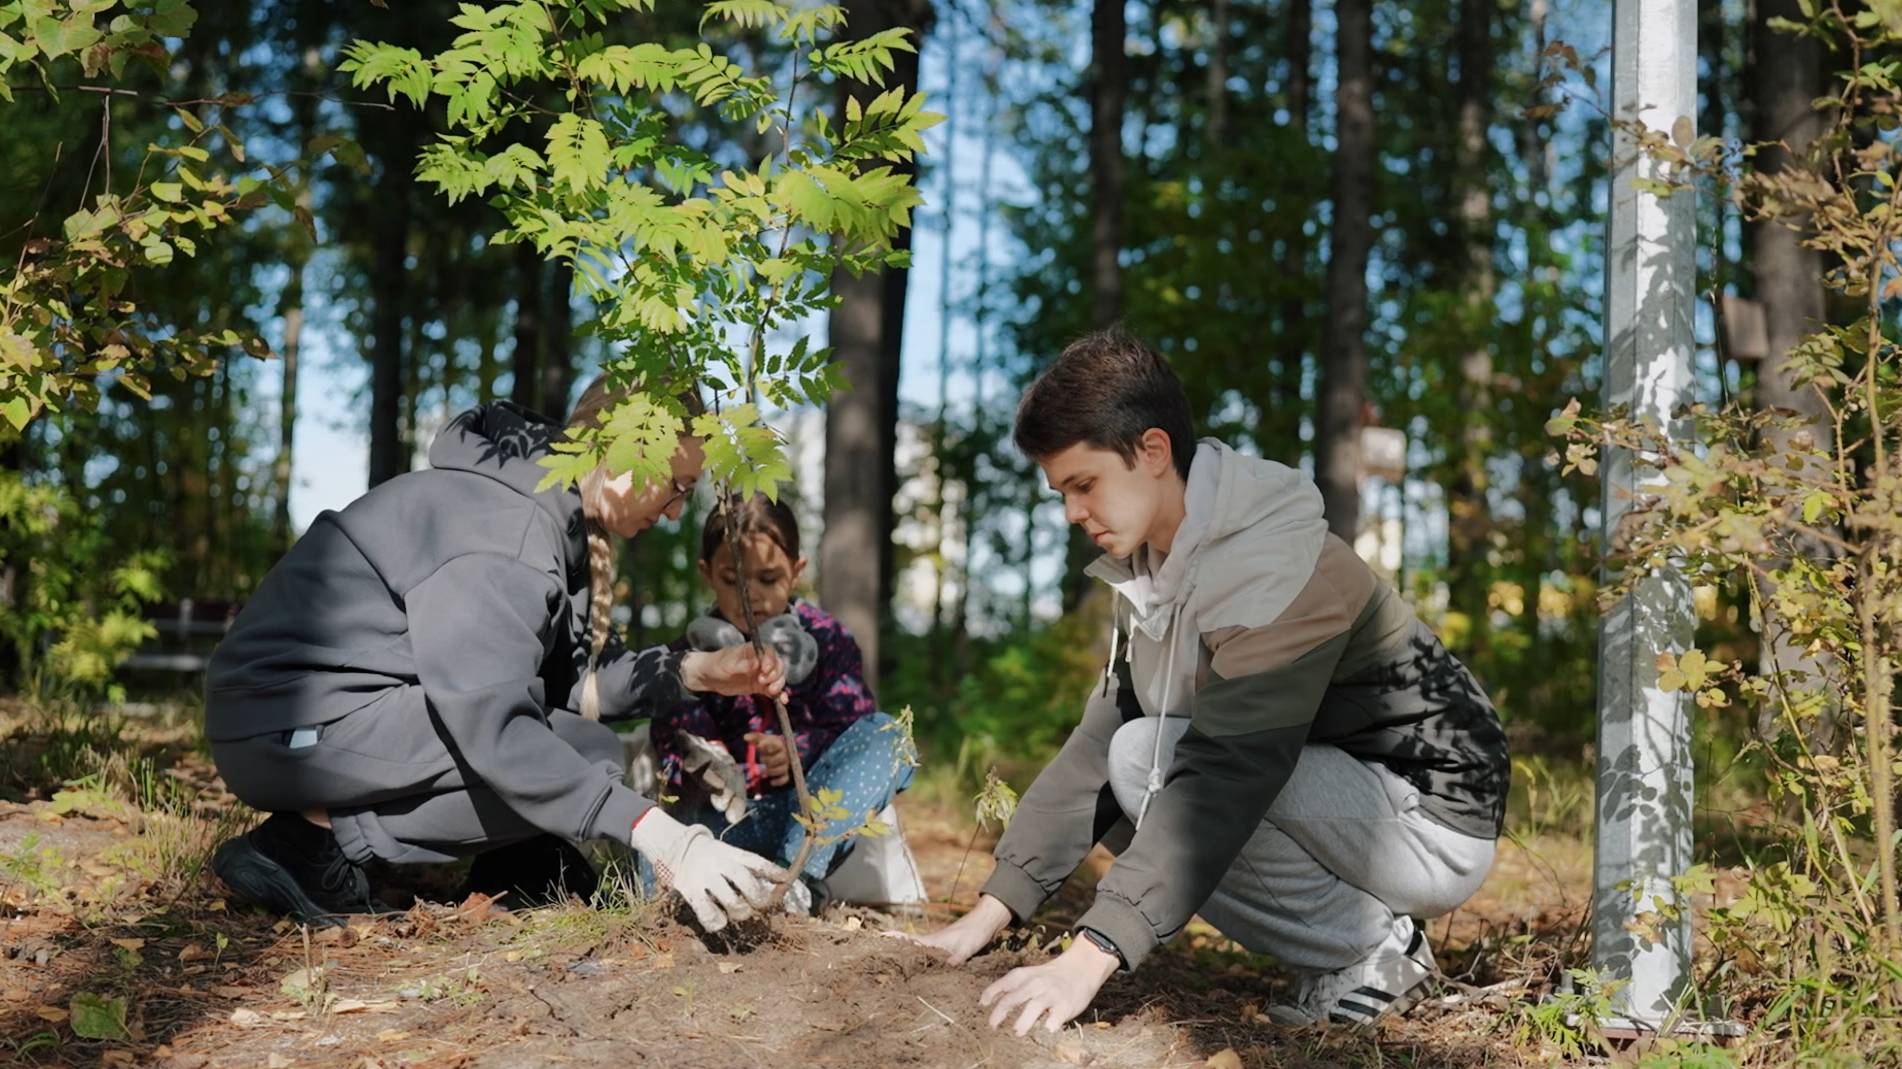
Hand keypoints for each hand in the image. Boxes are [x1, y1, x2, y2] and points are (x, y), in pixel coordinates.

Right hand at [629, 809, 786, 930]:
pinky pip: (706, 912)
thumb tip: (780, 880)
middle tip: (760, 904)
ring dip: (741, 911)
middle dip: (758, 896)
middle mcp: (718, 863)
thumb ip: (749, 866)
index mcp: (730, 853)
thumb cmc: (710, 856)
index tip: (785, 879)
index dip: (773, 870)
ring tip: (741, 913)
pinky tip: (720, 922)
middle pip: (744, 879)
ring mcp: (704, 877)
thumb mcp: (729, 853)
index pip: (755, 861)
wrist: (674, 847)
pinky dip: (716, 921)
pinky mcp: (689, 891)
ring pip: (730, 899)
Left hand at [681, 645, 785, 698]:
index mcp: (753, 650)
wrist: (709, 678)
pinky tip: (783, 701)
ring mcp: (762, 674)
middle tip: (764, 682)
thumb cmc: (716, 665)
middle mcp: (760, 661)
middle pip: (777, 665)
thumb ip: (741, 665)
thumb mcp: (726, 664)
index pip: (768, 651)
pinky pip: (773, 690)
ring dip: (778, 684)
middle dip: (775, 674)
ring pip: (778, 678)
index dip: (770, 659)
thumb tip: (756, 664)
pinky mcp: (760, 686)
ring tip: (771, 692)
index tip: (766, 669)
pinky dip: (779, 695)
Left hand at [743, 732, 790, 786]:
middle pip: (780, 758)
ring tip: (763, 771)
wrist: (778, 750)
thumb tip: (745, 737)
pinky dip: (779, 781)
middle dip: (769, 760)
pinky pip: (785, 778)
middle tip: (762, 759)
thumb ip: (755, 737)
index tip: (759, 746)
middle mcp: (784, 755)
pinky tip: (771, 782)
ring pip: (782, 769)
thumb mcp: (762, 739)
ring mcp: (785, 764)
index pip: (776, 745)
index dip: (768, 747)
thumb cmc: (768, 744)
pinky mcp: (784, 773)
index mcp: (779, 745)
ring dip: (772, 771)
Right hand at [889, 894, 1011, 964]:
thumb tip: (946, 968)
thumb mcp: (966, 947)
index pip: (909, 940)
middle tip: (879, 963)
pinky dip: (923, 965)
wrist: (987, 922)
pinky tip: (923, 974)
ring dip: (908, 960)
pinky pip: (931, 959)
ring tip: (896, 972)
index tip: (877, 938)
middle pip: (909, 948)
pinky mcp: (947, 951)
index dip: (893, 939)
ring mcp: (939, 947)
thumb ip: (956, 958)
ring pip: (919, 955)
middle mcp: (933, 944)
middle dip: (895, 952)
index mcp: (933, 942)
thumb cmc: (975, 932)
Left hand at [980, 938, 1118, 1035]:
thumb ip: (1016, 987)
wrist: (1082, 968)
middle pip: (1014, 997)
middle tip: (992, 1025)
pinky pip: (1055, 1018)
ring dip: (1023, 1021)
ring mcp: (1052, 994)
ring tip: (1017, 1032)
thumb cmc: (1052, 976)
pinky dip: (1049, 1026)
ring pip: (1034, 1007)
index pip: (1005, 983)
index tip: (982, 1004)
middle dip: (1000, 1013)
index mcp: (1026, 975)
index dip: (991, 993)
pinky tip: (1045, 1031)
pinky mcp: (1066, 1005)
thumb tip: (994, 1003)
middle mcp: (1037, 983)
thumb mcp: (1032, 974)